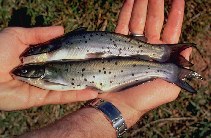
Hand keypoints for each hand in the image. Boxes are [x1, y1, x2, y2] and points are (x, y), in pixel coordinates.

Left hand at [0, 27, 97, 110]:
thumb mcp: (18, 36)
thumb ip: (40, 34)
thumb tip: (62, 28)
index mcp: (39, 56)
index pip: (61, 54)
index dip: (75, 53)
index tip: (90, 50)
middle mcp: (44, 70)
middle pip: (67, 70)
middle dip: (83, 70)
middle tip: (101, 68)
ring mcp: (44, 84)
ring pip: (67, 85)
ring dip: (84, 84)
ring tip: (101, 82)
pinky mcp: (42, 97)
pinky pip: (62, 96)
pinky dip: (77, 95)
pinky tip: (92, 92)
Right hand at [99, 0, 190, 126]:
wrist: (119, 105)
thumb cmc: (145, 98)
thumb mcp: (169, 87)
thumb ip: (180, 68)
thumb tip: (189, 48)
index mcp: (161, 57)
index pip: (171, 30)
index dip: (175, 15)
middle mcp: (147, 49)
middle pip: (153, 22)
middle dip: (156, 5)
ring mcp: (132, 46)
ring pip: (138, 21)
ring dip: (141, 5)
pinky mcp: (116, 47)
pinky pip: (122, 26)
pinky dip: (125, 13)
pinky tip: (129, 1)